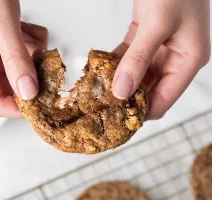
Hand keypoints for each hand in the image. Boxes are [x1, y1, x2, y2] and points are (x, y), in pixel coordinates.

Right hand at [0, 0, 48, 117]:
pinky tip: (27, 28)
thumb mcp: (0, 20)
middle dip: (33, 74)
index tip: (43, 100)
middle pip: (16, 89)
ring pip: (27, 71)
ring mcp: (0, 56)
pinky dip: (35, 43)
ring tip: (26, 32)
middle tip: (40, 57)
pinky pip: (30, 55)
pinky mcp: (10, 48)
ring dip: (34, 54)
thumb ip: (14, 56)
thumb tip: (28, 92)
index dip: (19, 108)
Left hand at [112, 0, 209, 119]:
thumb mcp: (157, 25)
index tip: (118, 118)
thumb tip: (122, 91)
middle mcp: (176, 60)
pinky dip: (116, 64)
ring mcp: (161, 50)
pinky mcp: (146, 40)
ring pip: (138, 75)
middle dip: (128, 97)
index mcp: (188, 61)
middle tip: (104, 105)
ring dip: (120, 81)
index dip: (142, 111)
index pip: (164, 100)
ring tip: (99, 89)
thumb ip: (138, 59)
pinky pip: (130, 58)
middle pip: (150, 90)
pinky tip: (101, 68)